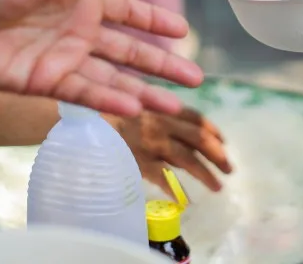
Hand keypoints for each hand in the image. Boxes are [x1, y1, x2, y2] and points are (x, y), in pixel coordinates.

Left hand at [0, 0, 203, 115]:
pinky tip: (134, 109)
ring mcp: (66, 59)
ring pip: (115, 78)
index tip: (183, 32)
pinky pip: (86, 93)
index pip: (131, 13)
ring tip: (174, 106)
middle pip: (132, 51)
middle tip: (195, 79)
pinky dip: (110, 102)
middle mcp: (80, 31)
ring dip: (145, 92)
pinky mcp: (46, 82)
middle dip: (163, 66)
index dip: (157, 22)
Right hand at [107, 108, 231, 192]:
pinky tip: (186, 199)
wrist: (73, 120)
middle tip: (230, 168)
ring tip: (218, 186)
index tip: (223, 140)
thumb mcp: (128, 103)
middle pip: (198, 138)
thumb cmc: (97, 111)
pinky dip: (177, 189)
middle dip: (217, 153)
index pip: (194, 116)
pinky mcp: (137, 160)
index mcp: (158, 106)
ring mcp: (150, 142)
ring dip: (206, 173)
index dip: (211, 128)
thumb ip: (148, 114)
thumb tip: (168, 127)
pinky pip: (164, 177)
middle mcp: (159, 122)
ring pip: (187, 158)